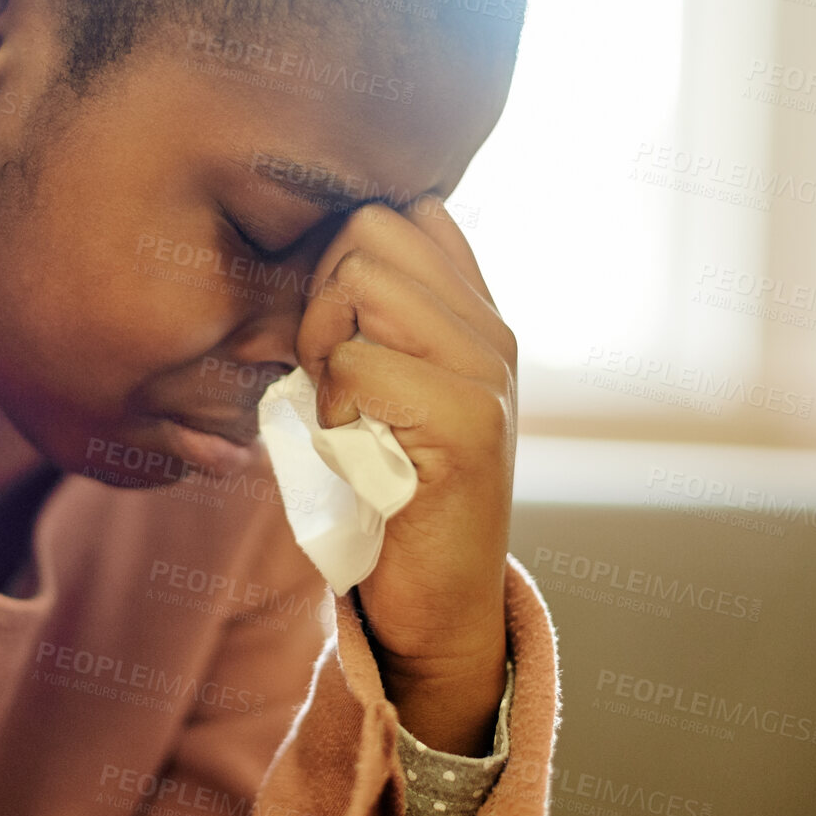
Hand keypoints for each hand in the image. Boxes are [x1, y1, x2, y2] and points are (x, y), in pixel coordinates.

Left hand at [295, 195, 514, 754]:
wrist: (441, 606)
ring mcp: (488, 373)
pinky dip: (331, 402)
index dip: (342, 254)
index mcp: (478, 315)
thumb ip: (379, 322)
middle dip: (322, 290)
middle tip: (328, 370)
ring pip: (361, 282)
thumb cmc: (393, 494)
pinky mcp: (467, 423)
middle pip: (372, 229)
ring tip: (342, 405)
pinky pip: (357, 361)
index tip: (336, 329)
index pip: (405, 210)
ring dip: (322, 343)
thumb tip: (324, 250)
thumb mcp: (388, 391)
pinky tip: (352, 444)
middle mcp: (493, 332)